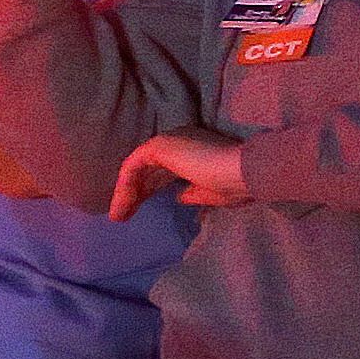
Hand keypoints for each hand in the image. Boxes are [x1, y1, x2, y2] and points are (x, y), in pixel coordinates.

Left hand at [110, 130, 247, 217]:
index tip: (140, 209)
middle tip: (122, 216)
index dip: (151, 191)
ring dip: (126, 193)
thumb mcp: (212, 193)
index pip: (166, 172)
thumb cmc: (235, 183)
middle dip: (135, 194)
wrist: (242, 170)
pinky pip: (133, 166)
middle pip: (150, 171)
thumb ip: (193, 193)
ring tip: (118, 217)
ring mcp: (169, 141)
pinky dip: (125, 186)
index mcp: (196, 151)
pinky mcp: (159, 145)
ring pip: (138, 169)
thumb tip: (178, 197)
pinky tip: (122, 204)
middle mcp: (181, 142)